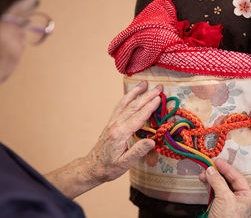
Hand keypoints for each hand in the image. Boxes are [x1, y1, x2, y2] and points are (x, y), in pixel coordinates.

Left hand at [45, 81, 160, 198]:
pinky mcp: (111, 123)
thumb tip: (152, 141)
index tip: (159, 98)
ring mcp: (112, 122)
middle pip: (133, 106)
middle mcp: (116, 124)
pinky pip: (120, 106)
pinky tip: (131, 93)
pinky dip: (127, 97)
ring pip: (125, 103)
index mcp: (120, 134)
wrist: (92, 167)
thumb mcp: (124, 164)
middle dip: (147, 96)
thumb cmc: (109, 167)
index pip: (138, 117)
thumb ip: (138, 152)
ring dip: (136, 92)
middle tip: (159, 87)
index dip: (150, 107)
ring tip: (144, 83)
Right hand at [199, 159, 250, 217]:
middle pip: (229, 181)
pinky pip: (217, 193)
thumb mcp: (224, 198)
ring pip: (222, 186)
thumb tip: (212, 170)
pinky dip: (210, 186)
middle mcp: (242, 200)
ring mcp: (231, 204)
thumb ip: (218, 181)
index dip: (226, 168)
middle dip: (217, 173)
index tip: (217, 161)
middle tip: (208, 166)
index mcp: (249, 197)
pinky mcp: (222, 208)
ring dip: (212, 179)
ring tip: (204, 175)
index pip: (237, 177)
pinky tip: (205, 182)